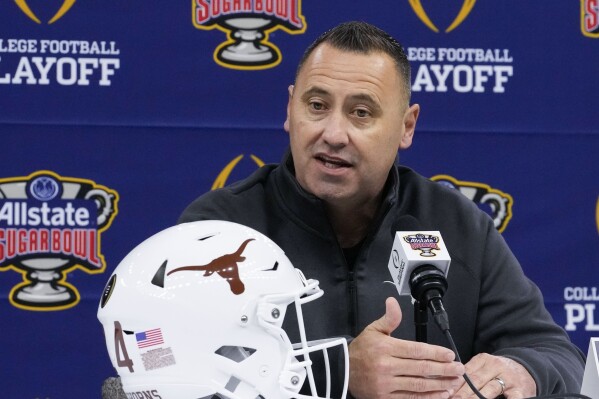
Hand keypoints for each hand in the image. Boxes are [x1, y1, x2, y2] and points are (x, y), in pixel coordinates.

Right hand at [349, 297, 464, 398]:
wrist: (342, 371)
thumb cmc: (361, 350)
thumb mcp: (373, 330)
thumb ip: (389, 318)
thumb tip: (393, 301)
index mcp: (385, 347)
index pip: (416, 350)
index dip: (435, 353)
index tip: (450, 355)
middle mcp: (386, 366)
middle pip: (421, 368)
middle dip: (444, 369)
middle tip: (459, 369)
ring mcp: (386, 384)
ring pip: (418, 385)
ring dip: (440, 384)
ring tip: (455, 381)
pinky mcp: (385, 397)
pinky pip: (411, 398)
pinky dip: (428, 397)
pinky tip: (441, 394)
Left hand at [453, 353, 535, 398]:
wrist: (526, 370)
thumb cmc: (499, 372)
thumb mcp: (484, 367)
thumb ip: (470, 375)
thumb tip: (451, 388)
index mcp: (483, 360)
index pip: (466, 372)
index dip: (456, 385)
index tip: (447, 393)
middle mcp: (496, 366)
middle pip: (476, 381)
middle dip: (463, 393)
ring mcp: (508, 378)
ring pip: (490, 388)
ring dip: (476, 398)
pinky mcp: (520, 390)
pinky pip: (511, 398)